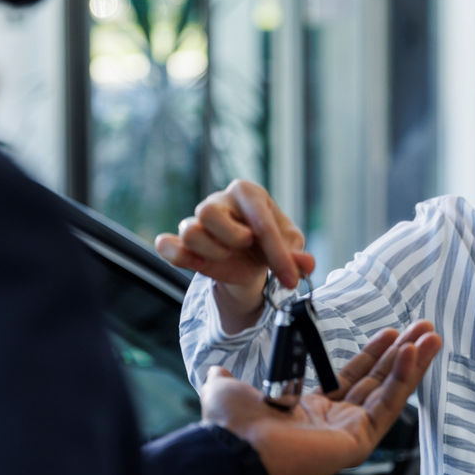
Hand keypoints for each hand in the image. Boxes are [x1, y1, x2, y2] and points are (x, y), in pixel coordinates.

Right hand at [154, 179, 315, 288]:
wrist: (250, 257)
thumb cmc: (270, 243)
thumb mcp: (290, 247)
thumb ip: (298, 256)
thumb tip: (307, 264)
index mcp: (249, 193)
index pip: (260, 222)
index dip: (278, 255)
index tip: (291, 280)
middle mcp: (219, 201)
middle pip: (208, 212)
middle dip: (231, 237)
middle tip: (246, 247)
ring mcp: (197, 220)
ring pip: (190, 231)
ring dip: (211, 251)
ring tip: (228, 255)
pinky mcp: (183, 242)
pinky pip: (168, 246)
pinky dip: (175, 254)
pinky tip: (194, 262)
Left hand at [199, 321, 441, 474]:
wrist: (236, 447)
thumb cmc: (231, 425)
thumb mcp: (227, 389)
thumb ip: (227, 377)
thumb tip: (216, 371)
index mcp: (310, 411)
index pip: (351, 379)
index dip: (371, 355)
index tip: (390, 334)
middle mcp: (334, 423)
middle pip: (377, 383)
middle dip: (402, 354)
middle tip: (424, 328)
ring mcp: (349, 434)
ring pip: (390, 393)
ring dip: (412, 363)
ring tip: (432, 335)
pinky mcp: (359, 442)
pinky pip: (387, 405)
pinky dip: (404, 378)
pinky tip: (414, 354)